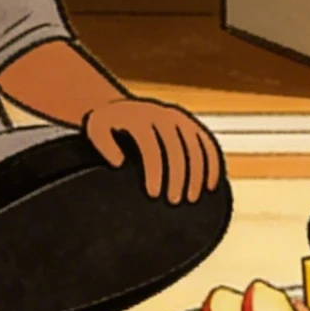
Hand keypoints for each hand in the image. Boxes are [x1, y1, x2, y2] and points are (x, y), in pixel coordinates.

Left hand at [85, 97, 224, 202]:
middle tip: (174, 201)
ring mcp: (182, 119)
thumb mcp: (96, 128)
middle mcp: (164, 114)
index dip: (153, 172)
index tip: (152, 195)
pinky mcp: (193, 125)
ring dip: (197, 175)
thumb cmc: (108, 126)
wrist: (124, 109)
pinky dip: (213, 164)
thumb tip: (119, 162)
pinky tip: (211, 185)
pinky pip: (208, 144)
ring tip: (191, 199)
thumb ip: (102, 144)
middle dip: (177, 177)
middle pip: (176, 148)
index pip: (151, 146)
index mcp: (141, 117)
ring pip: (196, 147)